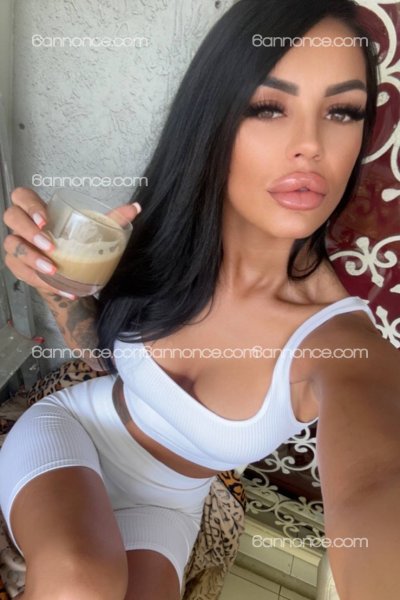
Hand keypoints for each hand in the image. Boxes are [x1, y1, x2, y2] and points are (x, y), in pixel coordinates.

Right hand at [2, 187, 140, 299]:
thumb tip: (135, 208)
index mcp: (39, 210)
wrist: (71, 272)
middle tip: (51, 246)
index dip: (29, 205)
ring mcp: (18, 246)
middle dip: (29, 232)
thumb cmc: (78, 244)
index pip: (22, 197)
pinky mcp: (18, 267)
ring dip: (32, 258)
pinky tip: (61, 287)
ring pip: (13, 247)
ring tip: (53, 268)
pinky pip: (23, 272)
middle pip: (12, 218)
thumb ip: (113, 219)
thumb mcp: (95, 230)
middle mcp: (23, 225)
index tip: (46, 220)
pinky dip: (42, 281)